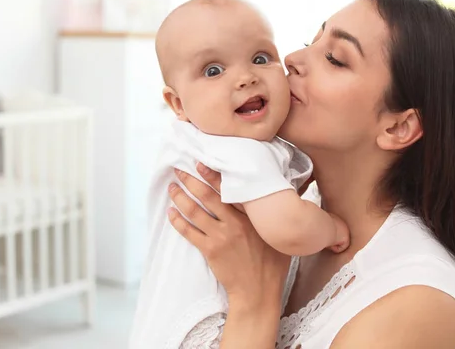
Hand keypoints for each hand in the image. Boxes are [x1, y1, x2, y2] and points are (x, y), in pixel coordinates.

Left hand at [167, 163, 290, 309]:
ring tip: (172, 187)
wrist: (258, 292)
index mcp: (251, 216)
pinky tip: (170, 212)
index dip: (214, 174)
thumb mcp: (279, 235)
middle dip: (191, 180)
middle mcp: (235, 222)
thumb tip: (284, 195)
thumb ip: (274, 214)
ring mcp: (221, 236)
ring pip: (195, 211)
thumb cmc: (273, 264)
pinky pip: (188, 232)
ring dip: (180, 197)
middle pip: (208, 195)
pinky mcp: (210, 250)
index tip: (202, 163)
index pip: (230, 189)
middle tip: (179, 170)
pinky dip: (177, 221)